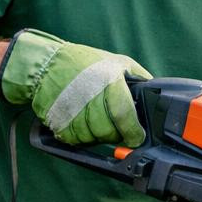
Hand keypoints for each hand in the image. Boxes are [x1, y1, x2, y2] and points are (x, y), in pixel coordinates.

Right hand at [0, 29, 150, 145]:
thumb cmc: (85, 62)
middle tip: (116, 132)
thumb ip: (138, 77)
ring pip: (90, 137)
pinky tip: (82, 127)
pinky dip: (79, 138)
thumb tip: (154, 93)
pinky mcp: (55, 118)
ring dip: (96, 137)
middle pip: (107, 131)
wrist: (46, 63)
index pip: (124, 115)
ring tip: (98, 127)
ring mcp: (70, 107)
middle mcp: (89, 95)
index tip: (136, 138)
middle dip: (115, 136)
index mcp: (109, 81)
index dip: (133, 132)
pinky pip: (72, 139)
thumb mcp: (118, 62)